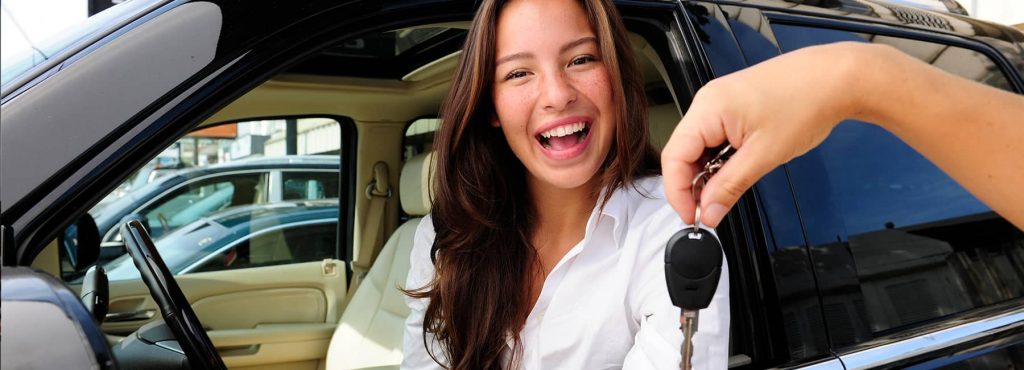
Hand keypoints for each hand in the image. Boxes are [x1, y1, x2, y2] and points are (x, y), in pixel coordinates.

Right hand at [662, 42, 874, 226]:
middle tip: (711, 210)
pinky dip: (721, 159)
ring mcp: (720, 102)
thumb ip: (730, 186)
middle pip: (683, 152)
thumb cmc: (806, 103)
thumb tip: (709, 212)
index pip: (674, 157)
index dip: (678, 192)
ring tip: (729, 189)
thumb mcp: (765, 155)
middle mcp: (708, 102)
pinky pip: (714, 138)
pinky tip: (737, 169)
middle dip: (693, 185)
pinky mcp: (733, 106)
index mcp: (708, 109)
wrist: (836, 79)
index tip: (693, 217)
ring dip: (709, 173)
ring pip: (699, 147)